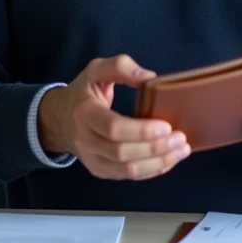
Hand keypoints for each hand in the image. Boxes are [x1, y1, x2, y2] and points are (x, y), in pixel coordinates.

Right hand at [38, 55, 191, 180]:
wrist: (60, 119)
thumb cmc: (83, 92)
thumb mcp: (96, 70)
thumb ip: (121, 66)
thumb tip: (149, 78)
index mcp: (84, 113)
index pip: (113, 128)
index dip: (141, 131)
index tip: (166, 126)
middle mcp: (85, 140)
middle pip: (122, 153)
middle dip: (155, 148)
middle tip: (180, 139)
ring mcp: (92, 159)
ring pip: (127, 170)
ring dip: (158, 163)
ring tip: (181, 151)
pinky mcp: (100, 170)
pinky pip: (128, 176)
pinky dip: (152, 170)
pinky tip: (169, 160)